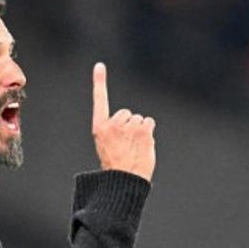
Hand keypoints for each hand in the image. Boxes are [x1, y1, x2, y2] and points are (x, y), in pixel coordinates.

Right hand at [92, 62, 155, 181]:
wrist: (125, 181)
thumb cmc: (117, 169)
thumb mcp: (107, 148)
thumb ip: (115, 132)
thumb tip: (132, 123)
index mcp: (100, 128)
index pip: (99, 100)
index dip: (99, 82)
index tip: (99, 66)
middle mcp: (113, 124)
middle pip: (127, 114)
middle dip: (129, 126)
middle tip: (126, 145)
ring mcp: (128, 125)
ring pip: (139, 120)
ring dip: (140, 131)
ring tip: (134, 148)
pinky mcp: (143, 128)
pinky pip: (149, 123)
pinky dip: (149, 132)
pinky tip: (143, 144)